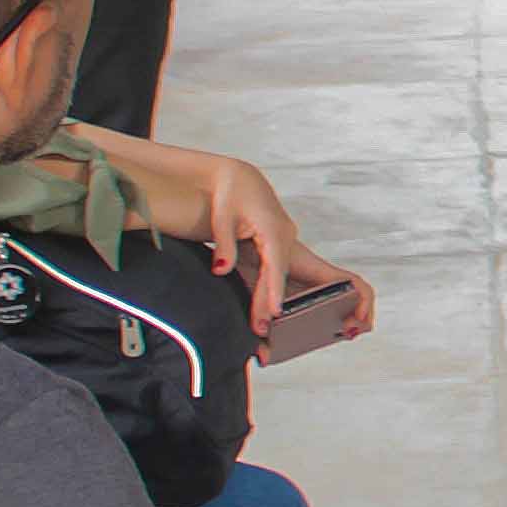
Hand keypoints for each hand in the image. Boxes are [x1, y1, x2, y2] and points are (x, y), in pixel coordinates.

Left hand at [195, 158, 367, 339]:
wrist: (235, 176)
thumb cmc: (229, 191)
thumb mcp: (222, 217)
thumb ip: (223, 245)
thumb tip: (220, 269)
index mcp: (274, 228)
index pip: (277, 264)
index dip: (275, 288)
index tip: (275, 311)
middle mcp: (285, 236)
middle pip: (279, 275)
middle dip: (270, 303)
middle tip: (261, 330)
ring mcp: (284, 241)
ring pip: (278, 276)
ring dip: (270, 300)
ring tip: (260, 330)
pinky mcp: (276, 246)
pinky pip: (274, 272)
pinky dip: (268, 291)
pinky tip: (261, 311)